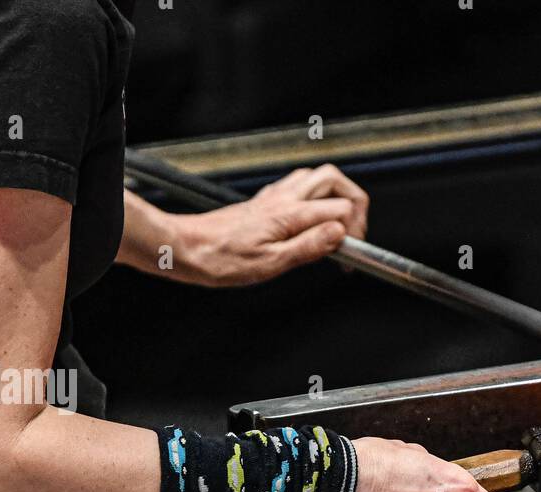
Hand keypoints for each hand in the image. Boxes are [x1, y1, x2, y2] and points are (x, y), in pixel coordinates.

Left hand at [174, 165, 368, 286]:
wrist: (186, 247)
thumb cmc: (220, 259)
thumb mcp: (270, 263)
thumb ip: (308, 246)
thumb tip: (339, 234)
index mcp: (289, 214)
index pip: (341, 210)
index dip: (355, 233)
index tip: (349, 258)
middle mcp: (283, 199)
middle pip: (334, 179)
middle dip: (354, 203)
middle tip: (354, 233)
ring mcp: (273, 197)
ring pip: (317, 178)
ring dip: (335, 197)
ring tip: (337, 227)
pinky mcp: (263, 202)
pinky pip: (297, 187)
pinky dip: (313, 198)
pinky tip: (309, 221)